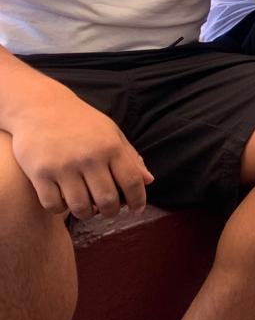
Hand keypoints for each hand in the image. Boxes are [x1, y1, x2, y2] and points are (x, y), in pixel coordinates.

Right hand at [9, 89, 152, 219]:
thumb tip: (148, 181)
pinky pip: (54, 205)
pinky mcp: (40, 173)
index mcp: (110, 146)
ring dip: (87, 213)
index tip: (137, 209)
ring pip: (81, 207)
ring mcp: (63, 166)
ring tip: (88, 208)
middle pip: (107, 200)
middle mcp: (89, 157)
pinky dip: (61, 209)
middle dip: (111, 212)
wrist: (40, 106)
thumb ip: (130, 157)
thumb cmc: (81, 122)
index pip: (131, 181)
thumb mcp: (111, 132)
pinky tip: (65, 201)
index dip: (138, 200)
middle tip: (109, 211)